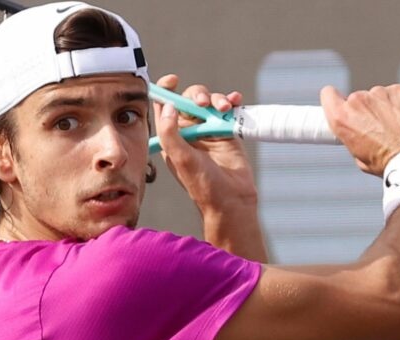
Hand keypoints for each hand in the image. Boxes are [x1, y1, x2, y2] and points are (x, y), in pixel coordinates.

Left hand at [152, 74, 257, 218]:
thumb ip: (170, 133)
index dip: (165, 91)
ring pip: (211, 102)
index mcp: (172, 138)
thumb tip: (168, 106)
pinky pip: (229, 110)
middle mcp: (189, 132)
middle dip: (197, 96)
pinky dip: (232, 102)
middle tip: (205, 104)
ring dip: (218, 99)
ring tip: (225, 108)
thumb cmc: (203, 184)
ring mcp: (210, 131)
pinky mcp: (228, 132)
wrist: (231, 199)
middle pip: (190, 100)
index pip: (164, 108)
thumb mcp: (181, 159)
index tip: (172, 80)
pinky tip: (236, 102)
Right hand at [321, 84, 399, 175]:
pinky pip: (395, 95)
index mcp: (342, 119)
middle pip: (356, 98)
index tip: (340, 105)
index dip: (334, 100)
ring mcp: (380, 93)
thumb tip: (359, 132)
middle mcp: (358, 102)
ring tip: (394, 126)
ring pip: (377, 96)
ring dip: (382, 107)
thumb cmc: (388, 162)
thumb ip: (353, 136)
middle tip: (375, 127)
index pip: (328, 94)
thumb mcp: (359, 157)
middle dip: (363, 110)